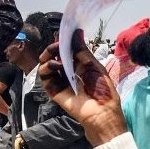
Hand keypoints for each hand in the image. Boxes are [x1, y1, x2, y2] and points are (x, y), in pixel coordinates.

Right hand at [39, 29, 126, 145]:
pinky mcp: (55, 92)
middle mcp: (71, 74)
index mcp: (83, 67)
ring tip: (56, 56)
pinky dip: (47, 69)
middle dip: (54, 48)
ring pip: (47, 66)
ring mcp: (62, 83)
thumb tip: (77, 32)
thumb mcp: (96, 68)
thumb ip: (83, 51)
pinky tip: (55, 66)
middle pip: (55, 57)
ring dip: (49, 57)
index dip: (64, 43)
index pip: (69, 52)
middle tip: (56, 45)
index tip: (62, 34)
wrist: (102, 116)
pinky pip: (45, 79)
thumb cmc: (104, 92)